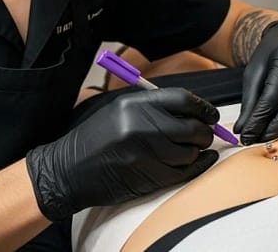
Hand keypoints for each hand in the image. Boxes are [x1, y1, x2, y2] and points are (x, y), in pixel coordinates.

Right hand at [26, 88, 218, 220]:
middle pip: (192, 127)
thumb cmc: (93, 139)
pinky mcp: (148, 177)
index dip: (203, 107)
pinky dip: (198, 167)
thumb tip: (189, 109)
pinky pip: (185, 172)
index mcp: (135, 105)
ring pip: (191, 152)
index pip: (183, 100)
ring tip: (194, 149)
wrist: (68, 170)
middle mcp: (143, 127)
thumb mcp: (117, 109)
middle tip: (206, 133)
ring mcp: (147, 154)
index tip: (210, 113)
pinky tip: (203, 161)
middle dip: (205, 132)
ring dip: (198, 151)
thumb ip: (151, 106)